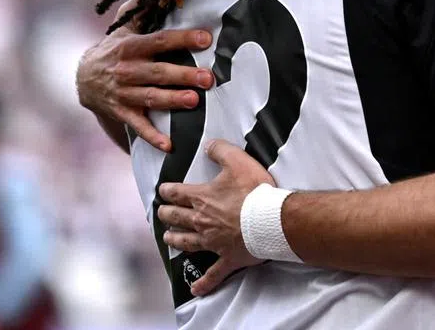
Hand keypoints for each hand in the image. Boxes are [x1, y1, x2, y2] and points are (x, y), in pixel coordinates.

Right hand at [76, 0, 214, 151]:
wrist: (82, 78)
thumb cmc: (114, 48)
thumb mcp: (124, 26)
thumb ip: (142, 7)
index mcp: (130, 46)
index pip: (159, 41)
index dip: (182, 40)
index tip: (205, 39)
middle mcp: (126, 70)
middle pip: (158, 72)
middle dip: (183, 75)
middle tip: (208, 78)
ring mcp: (123, 93)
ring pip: (150, 97)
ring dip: (172, 101)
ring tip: (193, 101)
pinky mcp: (121, 112)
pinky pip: (137, 126)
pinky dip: (152, 136)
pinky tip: (169, 144)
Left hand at [158, 140, 275, 295]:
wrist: (272, 220)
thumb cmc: (255, 191)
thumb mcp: (238, 160)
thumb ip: (220, 150)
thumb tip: (208, 145)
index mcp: (203, 198)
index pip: (177, 193)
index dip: (167, 191)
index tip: (162, 190)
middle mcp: (202, 221)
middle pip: (176, 218)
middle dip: (166, 214)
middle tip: (162, 213)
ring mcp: (213, 242)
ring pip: (187, 242)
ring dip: (175, 239)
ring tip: (167, 238)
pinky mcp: (227, 258)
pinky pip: (213, 274)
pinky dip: (204, 283)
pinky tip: (195, 290)